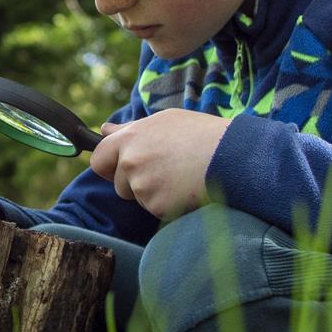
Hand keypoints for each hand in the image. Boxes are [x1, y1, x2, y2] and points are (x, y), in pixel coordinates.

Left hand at [89, 109, 228, 219]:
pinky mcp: (158, 206)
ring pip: (139, 198)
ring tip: (180, 177)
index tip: (123, 168)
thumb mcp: (165, 121)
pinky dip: (169, 205)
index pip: (98, 159)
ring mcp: (143, 185)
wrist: (232, 156)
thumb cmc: (201, 134)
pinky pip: (157, 210)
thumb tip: (104, 130)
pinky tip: (186, 190)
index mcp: (130, 138)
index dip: (109, 166)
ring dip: (154, 194)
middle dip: (133, 184)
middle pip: (118, 184)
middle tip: (162, 173)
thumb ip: (130, 129)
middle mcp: (131, 161)